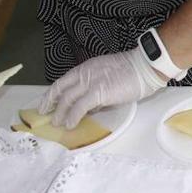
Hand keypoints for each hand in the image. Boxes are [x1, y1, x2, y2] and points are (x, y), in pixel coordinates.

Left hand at [40, 48, 168, 130]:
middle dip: (50, 104)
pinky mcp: (97, 92)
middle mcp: (84, 74)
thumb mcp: (108, 77)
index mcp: (86, 68)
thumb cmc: (132, 72)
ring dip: (60, 113)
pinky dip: (72, 117)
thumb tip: (90, 107)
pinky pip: (79, 107)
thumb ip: (96, 89)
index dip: (52, 94)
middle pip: (60, 90)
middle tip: (46, 115)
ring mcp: (90, 82)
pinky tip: (70, 124)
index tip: (47, 103)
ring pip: (66, 99)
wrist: (145, 67)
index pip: (62, 82)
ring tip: (57, 123)